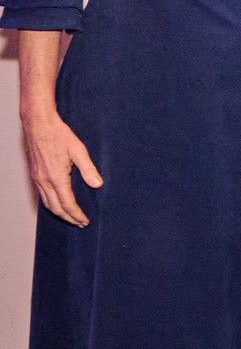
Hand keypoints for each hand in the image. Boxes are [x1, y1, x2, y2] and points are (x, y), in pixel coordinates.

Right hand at [22, 108, 101, 226]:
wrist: (38, 124)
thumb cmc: (59, 135)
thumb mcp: (78, 150)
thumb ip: (88, 169)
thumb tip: (97, 184)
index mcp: (56, 177)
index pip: (67, 204)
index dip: (77, 215)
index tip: (85, 221)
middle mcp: (44, 181)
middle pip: (56, 208)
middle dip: (68, 218)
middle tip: (80, 223)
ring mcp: (37, 178)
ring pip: (47, 203)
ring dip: (59, 213)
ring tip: (70, 217)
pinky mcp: (35, 174)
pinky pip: (42, 195)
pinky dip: (51, 204)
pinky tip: (58, 203)